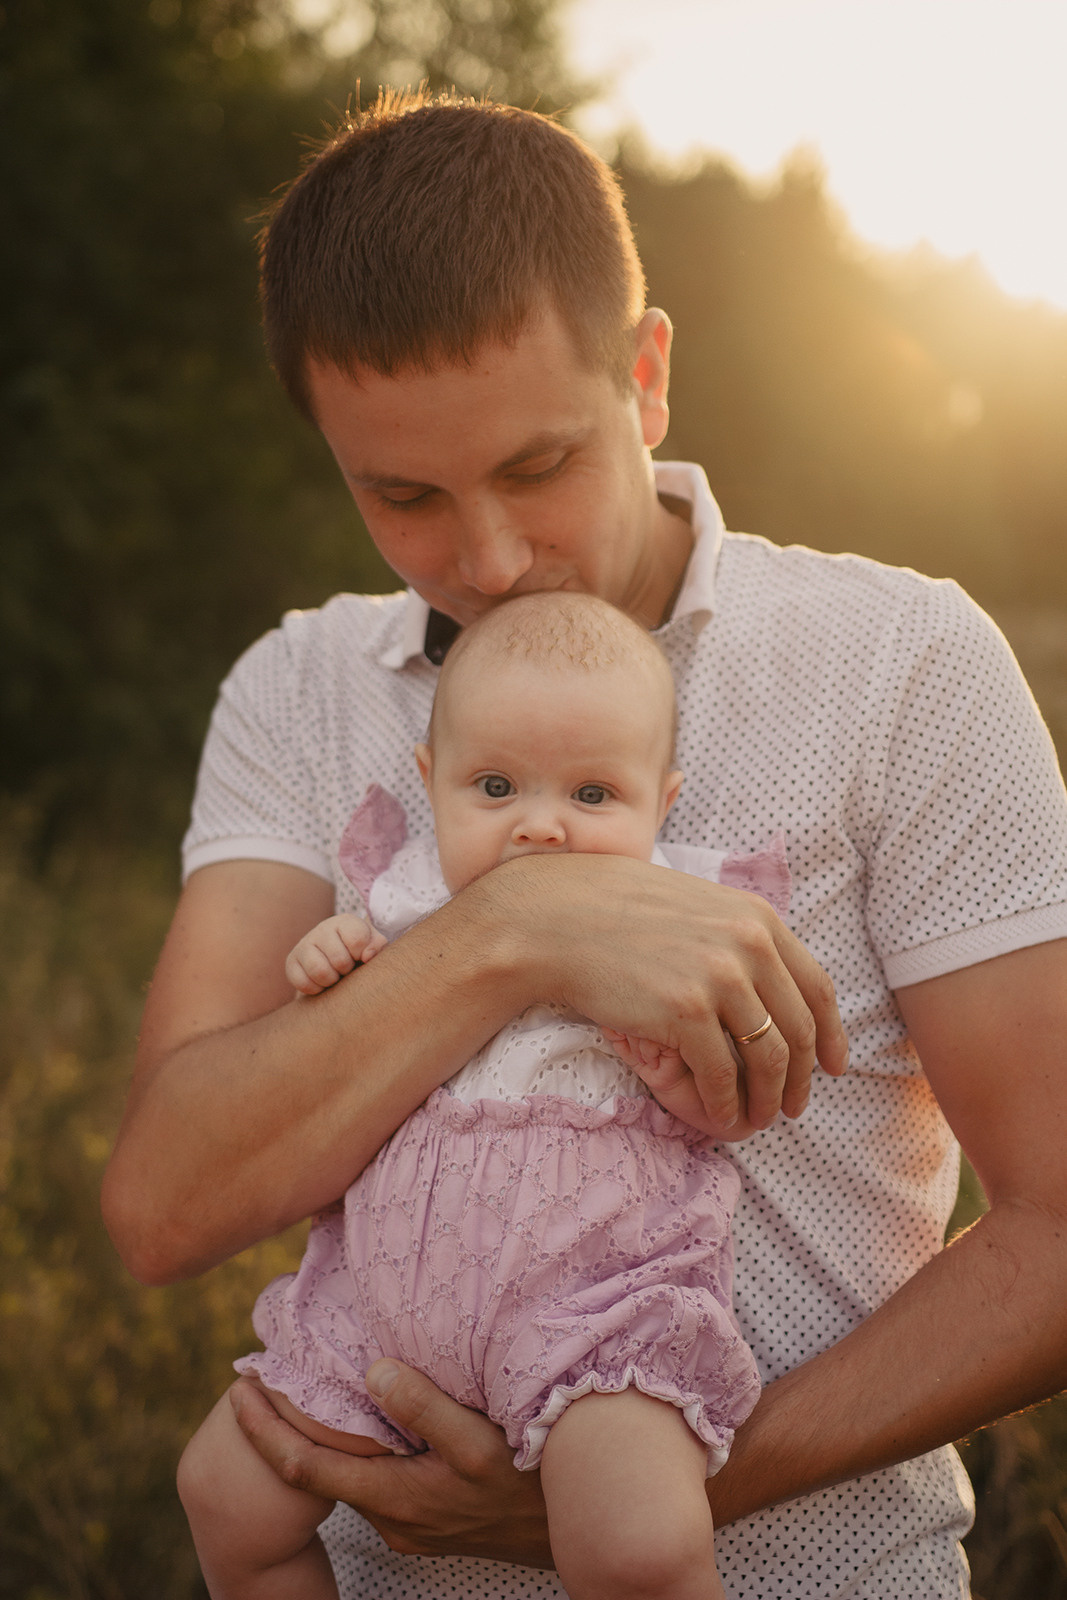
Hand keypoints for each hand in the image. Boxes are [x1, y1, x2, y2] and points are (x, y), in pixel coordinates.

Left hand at [230, 1366, 553, 1567]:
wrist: (575, 1533)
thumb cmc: (527, 1484)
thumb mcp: (479, 1443)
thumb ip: (424, 1408)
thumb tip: (372, 1370)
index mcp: (390, 1497)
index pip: (302, 1468)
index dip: (264, 1430)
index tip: (237, 1389)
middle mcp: (391, 1517)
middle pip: (319, 1472)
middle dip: (286, 1427)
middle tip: (263, 1379)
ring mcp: (410, 1522)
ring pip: (350, 1476)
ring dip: (324, 1436)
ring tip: (308, 1390)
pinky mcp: (430, 1518)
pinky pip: (378, 1479)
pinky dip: (358, 1448)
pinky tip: (368, 1418)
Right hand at [285, 915, 388, 994]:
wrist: (338, 964)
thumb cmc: (361, 954)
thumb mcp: (374, 946)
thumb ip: (378, 945)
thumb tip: (367, 955)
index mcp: (345, 922)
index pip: (357, 939)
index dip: (362, 955)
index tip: (361, 957)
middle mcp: (322, 929)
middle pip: (339, 960)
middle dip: (347, 970)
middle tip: (347, 969)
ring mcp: (304, 944)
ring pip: (320, 971)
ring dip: (332, 980)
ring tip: (336, 976)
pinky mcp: (291, 962)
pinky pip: (303, 983)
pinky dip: (316, 988)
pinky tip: (322, 982)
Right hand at [485, 853, 847, 1136]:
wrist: (557, 920)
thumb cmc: (618, 913)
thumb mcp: (698, 908)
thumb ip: (739, 937)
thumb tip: (773, 978)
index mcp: (758, 919)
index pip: (817, 987)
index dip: (831, 1034)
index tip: (834, 1066)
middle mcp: (749, 945)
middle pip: (799, 1029)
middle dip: (804, 1077)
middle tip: (794, 1105)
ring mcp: (720, 978)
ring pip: (769, 1058)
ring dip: (769, 1098)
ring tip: (760, 1119)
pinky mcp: (686, 1013)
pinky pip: (723, 1074)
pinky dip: (727, 1103)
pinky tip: (722, 1116)